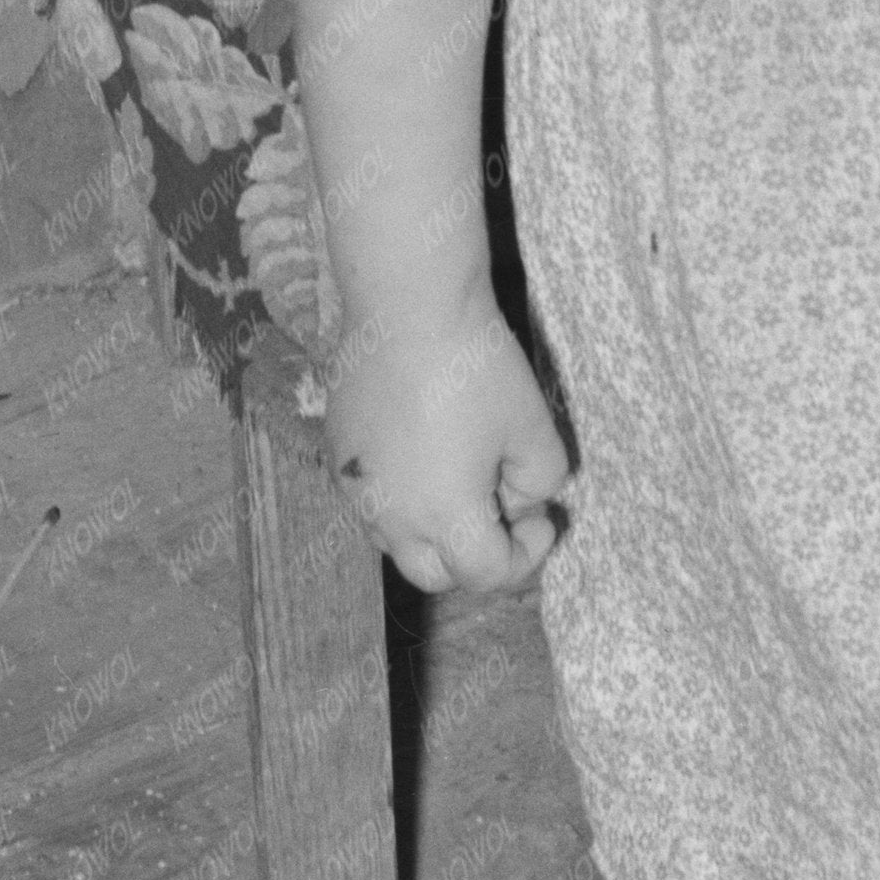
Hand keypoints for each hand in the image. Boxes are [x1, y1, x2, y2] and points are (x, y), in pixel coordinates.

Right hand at [324, 284, 574, 595]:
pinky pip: (373, 495)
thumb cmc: (475, 364)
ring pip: (397, 538)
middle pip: (435, 572)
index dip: (525, 558)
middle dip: (475, 556)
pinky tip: (428, 442)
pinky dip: (404, 491)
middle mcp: (390, 516)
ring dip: (436, 526)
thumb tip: (522, 501)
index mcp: (443, 516)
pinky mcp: (336, 453)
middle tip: (506, 510)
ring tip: (468, 471)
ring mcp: (355, 487)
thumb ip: (542, 479)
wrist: (408, 304)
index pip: (485, 575)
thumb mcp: (533, 424)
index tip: (544, 521)